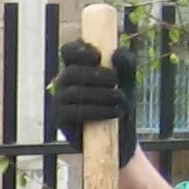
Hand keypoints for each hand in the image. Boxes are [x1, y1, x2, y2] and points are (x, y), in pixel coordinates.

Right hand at [49, 43, 138, 166]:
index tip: (98, 57)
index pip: (68, 51)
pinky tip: (113, 112)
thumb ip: (126, 65)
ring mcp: (59, 100)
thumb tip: (116, 53)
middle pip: (72, 71)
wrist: (120, 137)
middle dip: (96, 75)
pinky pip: (74, 112)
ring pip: (74, 92)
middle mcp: (64, 81)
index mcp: (77, 66)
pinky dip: (96, 111)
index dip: (79, 50)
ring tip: (120, 99)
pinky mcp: (60, 119)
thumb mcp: (128, 82)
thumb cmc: (120, 104)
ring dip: (100, 94)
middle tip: (115, 82)